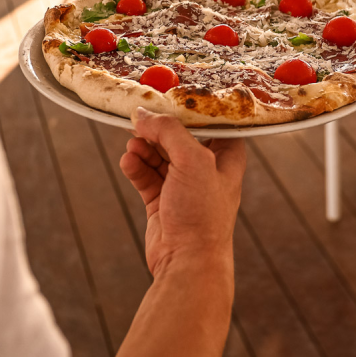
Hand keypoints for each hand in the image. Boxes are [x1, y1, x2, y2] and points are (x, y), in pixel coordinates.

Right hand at [120, 108, 245, 276]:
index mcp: (227, 157)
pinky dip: (136, 166)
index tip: (167, 94)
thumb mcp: (192, 161)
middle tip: (139, 117)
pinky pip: (146, 175)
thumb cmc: (202, 214)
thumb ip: (169, 132)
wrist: (187, 262)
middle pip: (179, 136)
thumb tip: (144, 114)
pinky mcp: (163, 201)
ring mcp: (183, 186)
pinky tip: (128, 161)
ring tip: (132, 144)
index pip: (211, 122)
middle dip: (159, 128)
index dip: (190, 108)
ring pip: (159, 155)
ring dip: (144, 147)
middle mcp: (207, 169)